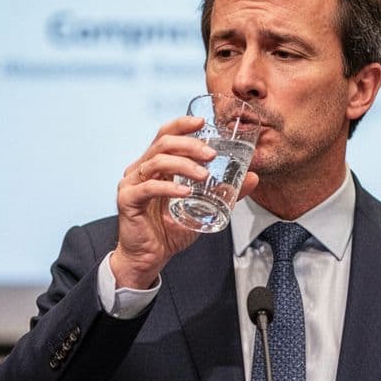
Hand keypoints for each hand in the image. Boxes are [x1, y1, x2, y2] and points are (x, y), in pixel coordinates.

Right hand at [111, 115, 259, 288]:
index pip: (165, 135)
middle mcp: (140, 169)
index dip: (182, 124)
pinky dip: (169, 188)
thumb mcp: (202, 208)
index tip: (203, 121)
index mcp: (154, 165)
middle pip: (162, 143)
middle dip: (189, 144)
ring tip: (203, 175)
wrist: (148, 258)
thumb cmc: (169, 230)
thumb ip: (224, 192)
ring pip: (156, 162)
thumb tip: (252, 178)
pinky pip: (148, 188)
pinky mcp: (127, 201)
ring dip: (183, 164)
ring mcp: (131, 183)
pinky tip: (185, 192)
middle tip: (211, 154)